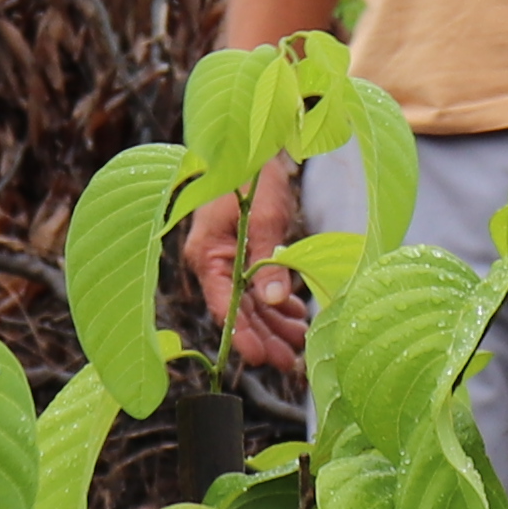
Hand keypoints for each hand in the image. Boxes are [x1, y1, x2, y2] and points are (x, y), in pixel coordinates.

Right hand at [179, 164, 308, 368]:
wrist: (254, 144)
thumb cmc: (253, 176)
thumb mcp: (265, 218)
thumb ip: (269, 261)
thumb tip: (275, 301)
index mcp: (207, 255)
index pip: (223, 304)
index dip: (242, 334)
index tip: (260, 358)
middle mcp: (214, 262)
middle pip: (239, 310)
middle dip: (265, 337)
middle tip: (290, 364)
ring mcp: (229, 259)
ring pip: (252, 302)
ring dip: (275, 323)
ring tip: (299, 344)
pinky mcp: (244, 254)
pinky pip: (260, 286)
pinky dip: (278, 301)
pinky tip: (297, 315)